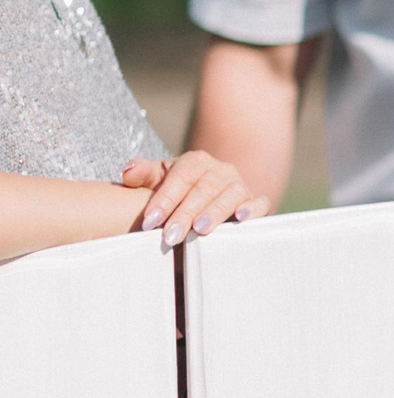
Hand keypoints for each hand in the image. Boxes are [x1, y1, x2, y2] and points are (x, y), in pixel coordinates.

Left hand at [122, 153, 268, 246]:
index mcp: (196, 161)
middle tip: (170, 236)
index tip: (149, 222)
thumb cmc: (180, 192)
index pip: (181, 176)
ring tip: (199, 230)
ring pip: (231, 195)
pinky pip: (260, 203)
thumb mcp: (159, 181)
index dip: (165, 198)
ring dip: (215, 212)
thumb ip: (143, 175)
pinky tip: (241, 218)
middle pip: (204, 188)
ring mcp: (241, 185)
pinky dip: (253, 209)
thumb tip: (128, 173)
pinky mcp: (257, 202)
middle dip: (186, 213)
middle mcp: (221, 170)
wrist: (209, 198)